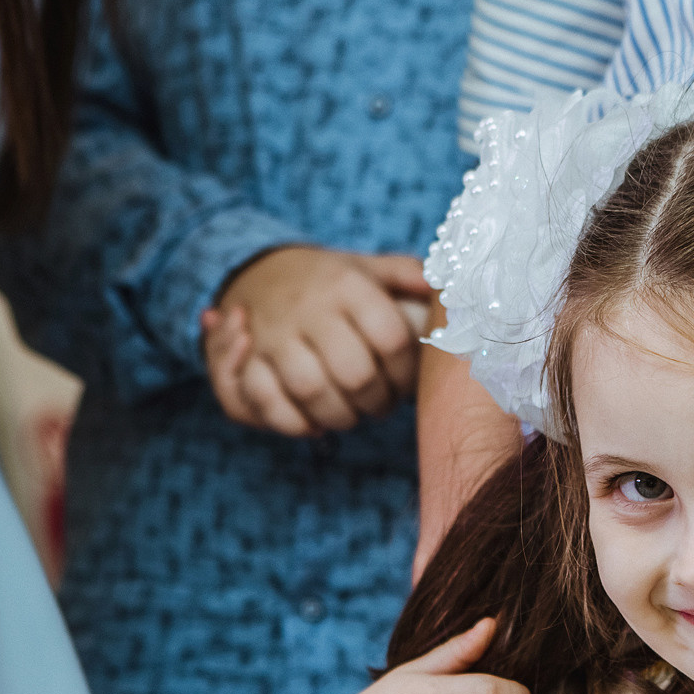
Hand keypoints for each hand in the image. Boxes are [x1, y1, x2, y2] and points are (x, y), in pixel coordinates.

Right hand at [201, 246, 426, 435]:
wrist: (260, 271)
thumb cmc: (332, 282)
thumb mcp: (369, 269)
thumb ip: (409, 277)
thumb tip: (446, 289)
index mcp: (347, 286)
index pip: (391, 339)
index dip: (407, 373)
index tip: (408, 383)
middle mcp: (309, 309)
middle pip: (354, 373)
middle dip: (377, 402)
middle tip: (383, 406)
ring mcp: (273, 334)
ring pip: (310, 391)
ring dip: (340, 416)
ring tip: (353, 416)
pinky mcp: (247, 358)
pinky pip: (265, 402)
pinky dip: (294, 423)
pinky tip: (315, 424)